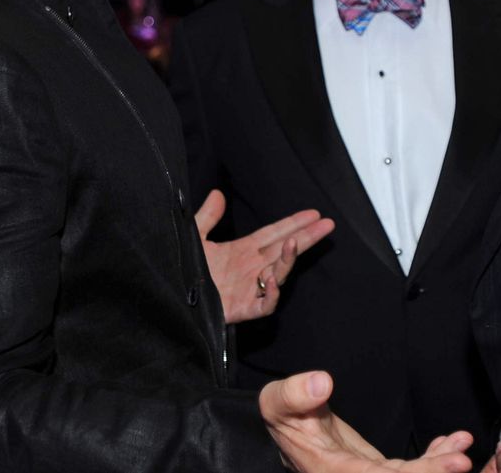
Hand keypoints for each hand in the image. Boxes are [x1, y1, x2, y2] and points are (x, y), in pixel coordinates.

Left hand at [194, 189, 334, 323]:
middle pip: (284, 249)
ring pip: (279, 273)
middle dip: (306, 237)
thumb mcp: (195, 239)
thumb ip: (207, 217)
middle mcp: (252, 267)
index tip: (313, 213)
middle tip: (327, 224)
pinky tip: (273, 279)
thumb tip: (217, 193)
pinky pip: (266, 303)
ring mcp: (251, 288)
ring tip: (294, 242)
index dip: (293, 223)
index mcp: (243, 251)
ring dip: (288, 259)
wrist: (173, 297)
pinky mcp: (245, 308)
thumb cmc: (185, 271)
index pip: (274, 233)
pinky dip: (272, 293)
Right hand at [260, 371, 473, 471]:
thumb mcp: (277, 402)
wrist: (287, 429)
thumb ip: (294, 394)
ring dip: (438, 463)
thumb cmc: (283, 417)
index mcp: (334, 472)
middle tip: (464, 456)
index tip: (452, 462)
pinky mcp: (375, 470)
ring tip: (461, 445)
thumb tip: (321, 382)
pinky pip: (408, 469)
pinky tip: (449, 444)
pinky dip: (431, 457)